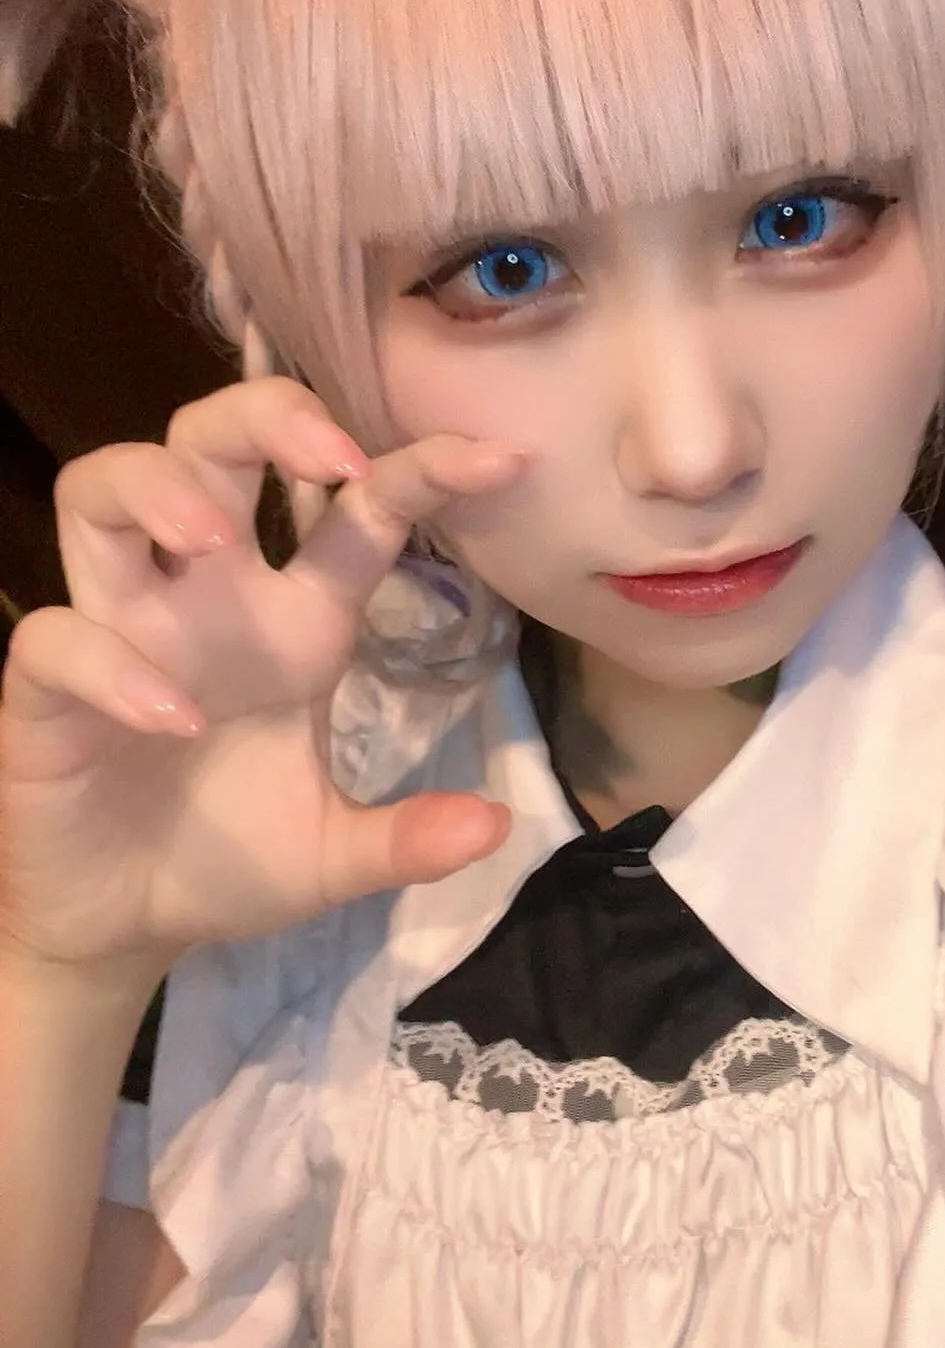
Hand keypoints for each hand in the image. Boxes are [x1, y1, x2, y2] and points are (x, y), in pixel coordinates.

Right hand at [0, 378, 522, 974]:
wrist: (124, 930)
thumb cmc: (227, 860)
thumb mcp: (336, 858)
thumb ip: (408, 839)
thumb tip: (497, 829)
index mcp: (290, 620)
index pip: (353, 513)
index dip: (418, 471)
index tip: (497, 457)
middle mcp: (203, 601)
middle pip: (207, 442)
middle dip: (265, 417)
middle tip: (335, 457)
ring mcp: (120, 634)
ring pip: (100, 490)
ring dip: (157, 489)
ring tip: (214, 539)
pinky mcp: (45, 695)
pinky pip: (55, 640)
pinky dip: (110, 664)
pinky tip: (174, 717)